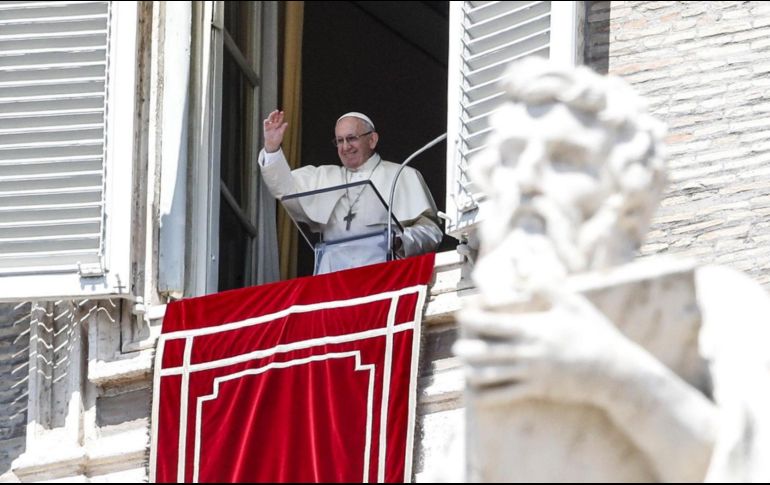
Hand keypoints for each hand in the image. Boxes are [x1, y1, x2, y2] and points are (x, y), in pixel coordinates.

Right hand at [263, 110, 287, 152]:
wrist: (272, 143)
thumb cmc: (277, 138)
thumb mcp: (281, 133)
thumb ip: (283, 128)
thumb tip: (286, 123)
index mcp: (278, 125)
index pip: (280, 119)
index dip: (281, 116)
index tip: (282, 112)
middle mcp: (274, 124)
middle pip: (275, 118)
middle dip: (276, 114)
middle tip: (277, 111)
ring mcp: (270, 125)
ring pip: (270, 119)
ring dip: (271, 116)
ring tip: (273, 113)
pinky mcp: (266, 128)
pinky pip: (265, 124)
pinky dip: (266, 121)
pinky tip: (267, 120)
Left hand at [454, 291, 636, 406]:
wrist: (613, 373)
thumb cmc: (594, 334)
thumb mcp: (574, 304)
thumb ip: (548, 286)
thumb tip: (527, 270)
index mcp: (533, 329)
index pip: (493, 323)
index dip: (473, 319)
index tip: (462, 314)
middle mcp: (527, 352)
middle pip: (486, 351)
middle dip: (467, 349)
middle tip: (457, 348)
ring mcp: (530, 373)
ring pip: (491, 375)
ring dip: (473, 372)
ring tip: (464, 368)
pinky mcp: (536, 390)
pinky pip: (505, 395)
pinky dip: (487, 395)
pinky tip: (475, 394)